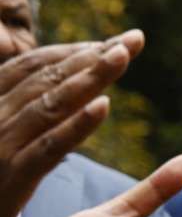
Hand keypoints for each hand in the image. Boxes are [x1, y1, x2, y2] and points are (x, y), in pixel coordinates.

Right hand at [0, 31, 145, 216]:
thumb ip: (25, 111)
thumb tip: (65, 84)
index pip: (33, 66)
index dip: (74, 50)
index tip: (114, 41)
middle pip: (47, 78)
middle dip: (93, 56)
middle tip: (133, 39)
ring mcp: (0, 146)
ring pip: (51, 105)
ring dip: (89, 77)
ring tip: (122, 57)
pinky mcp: (11, 177)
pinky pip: (49, 147)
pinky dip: (76, 125)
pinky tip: (103, 106)